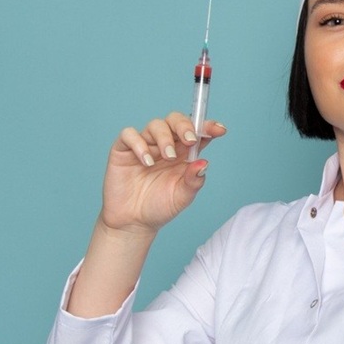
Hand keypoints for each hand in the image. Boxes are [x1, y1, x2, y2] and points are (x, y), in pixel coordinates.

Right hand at [99, 112, 226, 238]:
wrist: (134, 222)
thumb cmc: (159, 207)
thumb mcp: (183, 196)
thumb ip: (194, 180)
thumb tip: (204, 163)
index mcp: (183, 153)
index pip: (197, 132)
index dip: (208, 127)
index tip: (219, 130)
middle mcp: (165, 145)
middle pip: (175, 120)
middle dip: (185, 126)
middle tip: (190, 140)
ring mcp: (144, 145)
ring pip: (155, 125)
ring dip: (164, 138)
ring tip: (167, 157)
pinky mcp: (124, 150)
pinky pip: (129, 134)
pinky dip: (139, 144)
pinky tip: (146, 162)